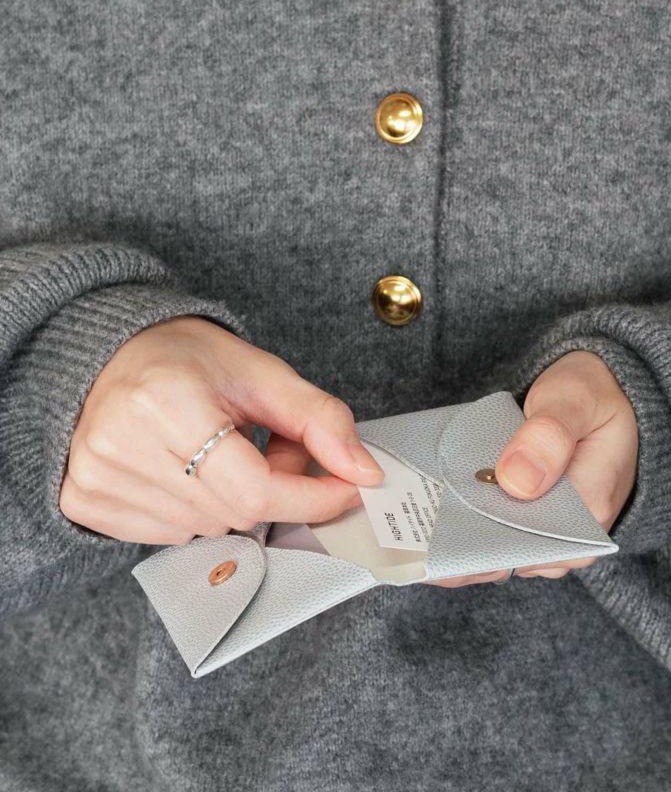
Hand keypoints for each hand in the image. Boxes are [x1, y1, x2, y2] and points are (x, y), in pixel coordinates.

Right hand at [59, 315, 383, 542]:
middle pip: (237, 515)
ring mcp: (97, 480)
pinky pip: (173, 536)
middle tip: (270, 445)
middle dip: (276, 490)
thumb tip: (365, 473)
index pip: (256, 491)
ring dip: (237, 502)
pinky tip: (189, 470)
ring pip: (209, 530)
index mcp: (165, 404)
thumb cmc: (188, 359)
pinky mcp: (85, 501)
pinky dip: (200, 511)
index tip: (347, 488)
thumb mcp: (262, 373)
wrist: (112, 354)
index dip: (312, 497)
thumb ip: (320, 420)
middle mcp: (120, 447)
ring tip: (222, 452)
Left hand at [423, 350, 637, 587]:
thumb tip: (515, 483)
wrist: (597, 390)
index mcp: (589, 514)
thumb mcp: (575, 401)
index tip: (439, 536)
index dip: (481, 549)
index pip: (529, 548)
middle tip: (414, 531)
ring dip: (459, 537)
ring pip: (498, 547)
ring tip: (414, 524)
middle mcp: (570, 535)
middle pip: (508, 555)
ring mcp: (550, 530)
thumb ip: (550, 437)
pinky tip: (431, 513)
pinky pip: (496, 530)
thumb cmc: (591, 394)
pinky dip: (466, 522)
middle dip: (461, 547)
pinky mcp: (532, 519)